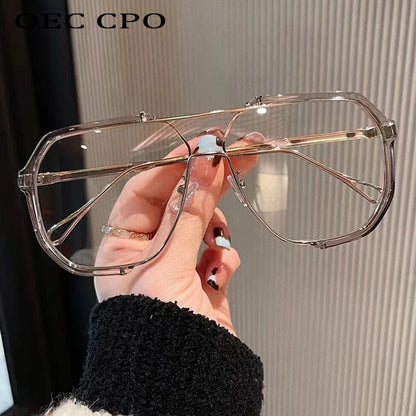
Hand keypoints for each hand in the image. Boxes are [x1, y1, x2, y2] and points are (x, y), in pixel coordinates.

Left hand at [94, 130, 257, 334]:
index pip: (146, 189)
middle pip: (179, 201)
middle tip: (240, 152)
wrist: (186, 385)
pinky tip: (217, 277)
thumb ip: (188, 212)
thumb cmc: (159, 330)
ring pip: (203, 223)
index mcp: (123, 245)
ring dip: (214, 230)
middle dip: (208, 181)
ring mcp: (178, 264)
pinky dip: (222, 259)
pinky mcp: (202, 278)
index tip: (204, 144)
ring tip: (215, 247)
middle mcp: (147, 251)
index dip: (174, 164)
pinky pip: (218, 251)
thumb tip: (203, 164)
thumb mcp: (167, 264)